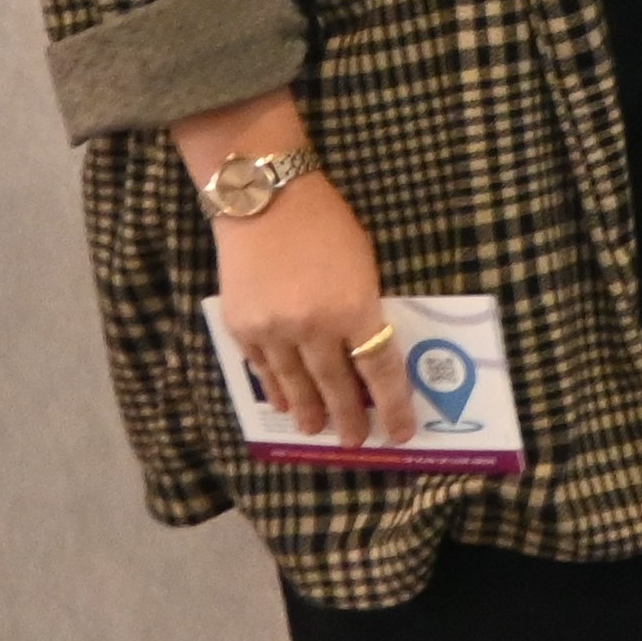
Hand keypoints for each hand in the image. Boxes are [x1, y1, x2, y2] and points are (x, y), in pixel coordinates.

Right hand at [174, 90, 407, 443]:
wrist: (264, 199)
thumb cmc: (326, 224)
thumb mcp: (364, 265)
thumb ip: (364, 309)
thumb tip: (366, 351)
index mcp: (355, 308)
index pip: (380, 370)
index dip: (392, 406)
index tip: (399, 431)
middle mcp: (313, 327)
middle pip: (337, 386)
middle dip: (349, 418)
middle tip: (356, 442)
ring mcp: (273, 330)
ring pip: (296, 385)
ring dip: (309, 412)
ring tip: (316, 431)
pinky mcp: (242, 327)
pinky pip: (263, 369)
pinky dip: (275, 389)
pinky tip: (284, 403)